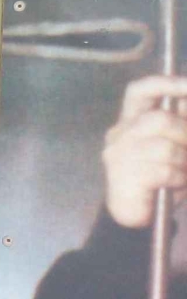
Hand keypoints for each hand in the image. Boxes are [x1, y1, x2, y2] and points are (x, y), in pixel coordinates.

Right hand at [103, 75, 186, 227]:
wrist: (137, 214)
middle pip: (160, 119)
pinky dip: (178, 178)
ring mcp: (118, 156)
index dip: (165, 84)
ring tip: (184, 171)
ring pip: (164, 147)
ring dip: (184, 160)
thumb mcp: (176, 145)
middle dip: (186, 133)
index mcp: (131, 120)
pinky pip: (163, 171)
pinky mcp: (123, 178)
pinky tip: (175, 184)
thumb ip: (181, 125)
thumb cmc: (161, 176)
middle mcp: (120, 134)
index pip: (140, 91)